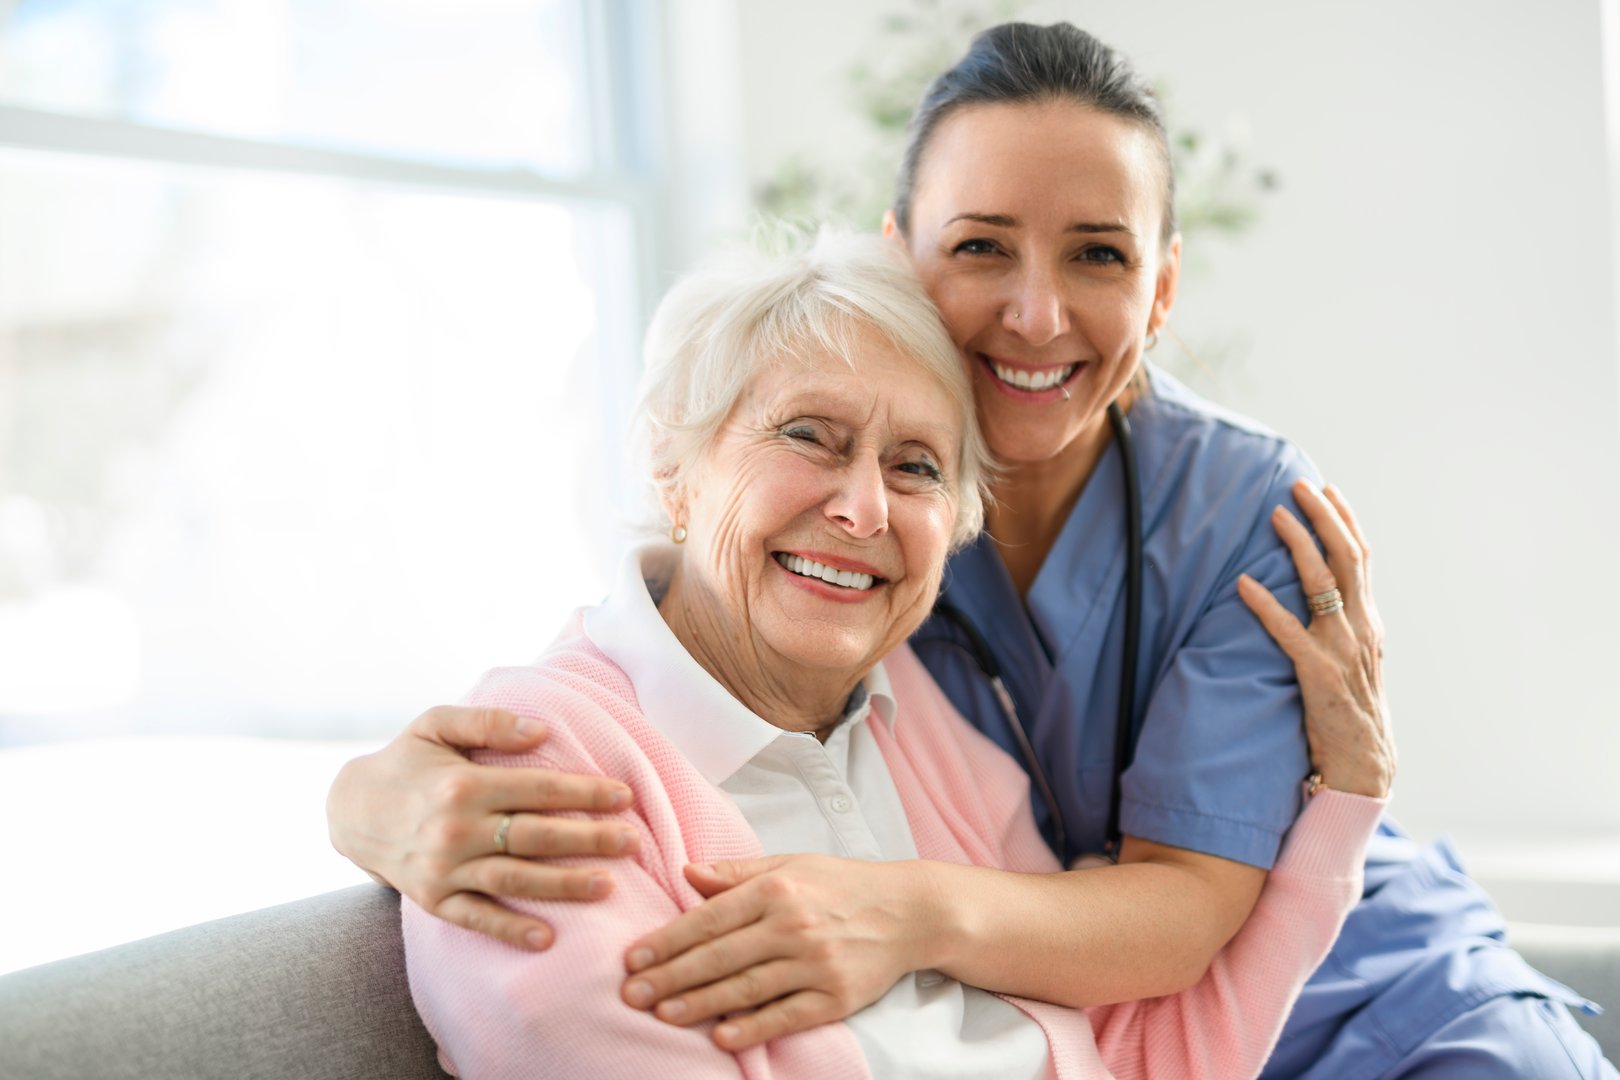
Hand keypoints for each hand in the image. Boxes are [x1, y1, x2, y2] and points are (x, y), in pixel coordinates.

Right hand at [326, 705, 639, 949]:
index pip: (537, 789)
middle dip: (589, 839)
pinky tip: (547, 939)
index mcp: (463, 784)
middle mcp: (455, 829)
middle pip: (535, 836)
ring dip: (563, 885)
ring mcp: (444, 868)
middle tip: (633, 842)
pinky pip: (476, 917)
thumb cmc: (406, 762)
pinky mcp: (433, 899)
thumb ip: (488, 722)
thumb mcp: (436, 724)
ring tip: (608, 886)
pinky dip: (510, 929)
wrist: (349, 810)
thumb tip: (542, 730)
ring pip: (514, 878)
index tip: (624, 796)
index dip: (584, 793)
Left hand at [619, 854, 930, 1049]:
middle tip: (632, 994)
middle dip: (672, 977)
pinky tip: (722, 1035)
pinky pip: (787, 1015)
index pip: (710, 917)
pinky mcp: (837, 997)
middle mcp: (793, 925)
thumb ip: (736, 872)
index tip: (634, 959)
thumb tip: (686, 872)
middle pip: (721, 956)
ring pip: (747, 988)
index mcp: (777, 889)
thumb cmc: (843, 884)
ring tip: (664, 1014)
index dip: (668, 940)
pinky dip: (753, 1027)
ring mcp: (816, 963)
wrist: (910, 910)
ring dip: (701, 1004)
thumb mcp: (790, 864)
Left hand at [1238, 480, 1396, 798]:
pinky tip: (1243, 584)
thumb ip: (1344, 627)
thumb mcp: (1356, 661)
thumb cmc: (1352, 713)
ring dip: (1298, 545)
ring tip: (1275, 515)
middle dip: (1323, 517)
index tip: (1326, 490)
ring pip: (1323, 584)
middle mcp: (1361, 628)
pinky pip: (1288, 631)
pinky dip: (1265, 604)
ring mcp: (1342, 650)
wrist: (1364, 764)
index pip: (1362, 558)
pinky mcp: (1317, 674)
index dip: (1345, 520)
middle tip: (1298, 485)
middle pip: (1347, 558)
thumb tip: (1327, 596)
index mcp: (1369, 622)